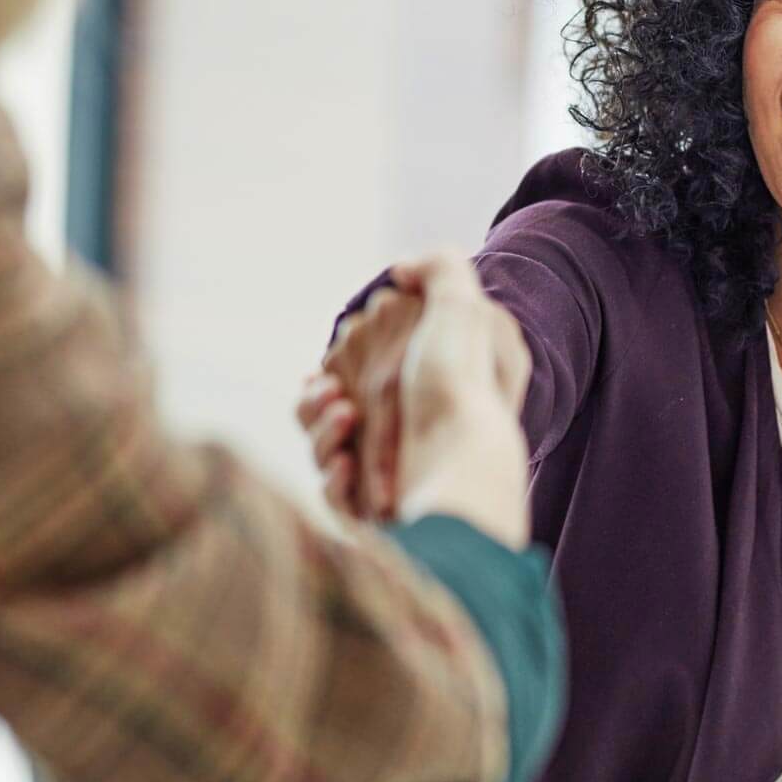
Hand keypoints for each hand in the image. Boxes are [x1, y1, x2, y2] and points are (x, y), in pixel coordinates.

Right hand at [299, 253, 531, 545]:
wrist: (462, 469)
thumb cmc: (461, 388)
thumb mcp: (463, 308)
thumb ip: (438, 269)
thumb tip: (401, 271)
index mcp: (426, 389)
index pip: (364, 371)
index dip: (341, 360)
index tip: (336, 353)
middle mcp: (409, 433)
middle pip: (332, 408)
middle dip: (318, 396)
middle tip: (332, 393)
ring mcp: (391, 475)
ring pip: (324, 448)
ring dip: (320, 430)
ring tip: (344, 418)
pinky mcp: (375, 513)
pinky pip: (333, 492)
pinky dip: (333, 476)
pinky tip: (347, 464)